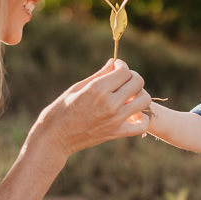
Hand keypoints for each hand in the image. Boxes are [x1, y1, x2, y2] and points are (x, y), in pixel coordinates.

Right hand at [32, 59, 150, 157]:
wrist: (55, 137)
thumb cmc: (62, 109)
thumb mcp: (78, 87)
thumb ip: (99, 74)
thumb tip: (114, 62)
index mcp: (97, 89)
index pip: (124, 71)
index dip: (122, 66)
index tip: (116, 67)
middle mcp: (109, 103)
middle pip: (137, 82)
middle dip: (132, 77)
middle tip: (123, 80)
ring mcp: (115, 119)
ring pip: (144, 100)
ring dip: (139, 94)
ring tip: (129, 96)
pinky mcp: (116, 133)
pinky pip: (142, 125)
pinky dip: (142, 119)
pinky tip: (132, 114)